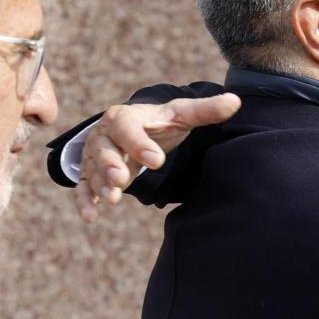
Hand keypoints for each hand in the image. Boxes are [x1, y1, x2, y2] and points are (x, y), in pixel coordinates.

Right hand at [72, 93, 240, 221]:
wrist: (131, 130)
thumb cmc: (157, 123)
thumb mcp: (179, 115)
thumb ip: (204, 111)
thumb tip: (235, 101)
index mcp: (125, 117)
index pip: (128, 127)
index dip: (139, 143)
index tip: (157, 160)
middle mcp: (104, 135)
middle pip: (103, 148)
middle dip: (110, 164)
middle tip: (121, 179)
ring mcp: (94, 155)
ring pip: (92, 170)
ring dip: (99, 185)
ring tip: (112, 200)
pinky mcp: (89, 173)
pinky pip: (82, 186)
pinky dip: (84, 200)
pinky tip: (90, 216)